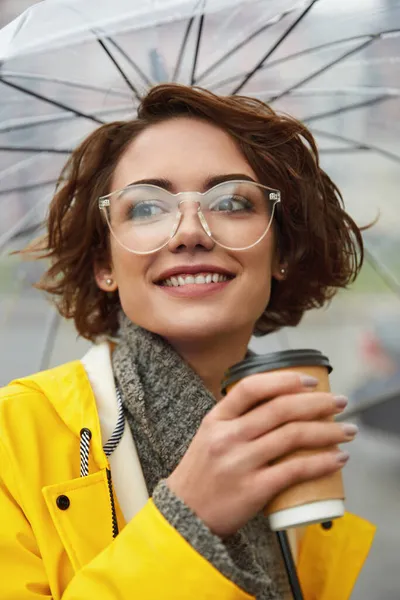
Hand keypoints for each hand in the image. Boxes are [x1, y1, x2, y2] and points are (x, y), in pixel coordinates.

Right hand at [166, 371, 353, 538]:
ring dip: (327, 431)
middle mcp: (228, 437)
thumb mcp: (209, 435)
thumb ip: (237, 418)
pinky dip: (321, 463)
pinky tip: (337, 459)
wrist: (184, 516)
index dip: (285, 380)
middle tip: (340, 403)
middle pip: (280, 409)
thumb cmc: (202, 473)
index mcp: (216, 419)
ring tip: (347, 431)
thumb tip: (280, 401)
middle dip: (317, 403)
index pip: (252, 387)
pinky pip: (294, 470)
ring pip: (292, 437)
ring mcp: (240, 463)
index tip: (311, 381)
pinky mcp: (253, 490)